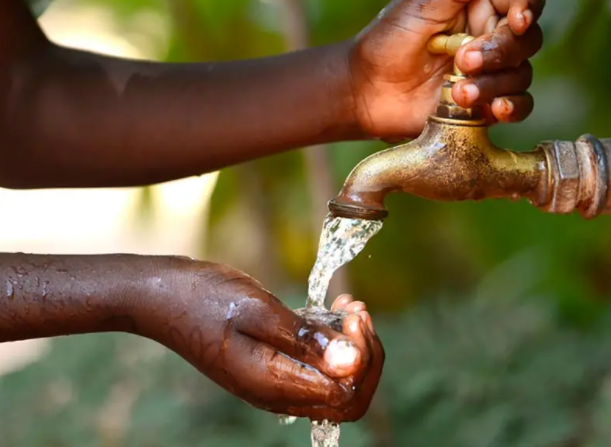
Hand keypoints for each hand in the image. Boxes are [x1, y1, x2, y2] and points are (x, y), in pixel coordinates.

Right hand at [138, 259, 382, 421]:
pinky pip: (316, 370)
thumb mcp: (258, 310)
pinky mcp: (271, 369)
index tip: (353, 316)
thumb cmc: (204, 298)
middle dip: (366, 356)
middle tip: (357, 313)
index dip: (363, 358)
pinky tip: (333, 312)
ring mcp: (274, 384)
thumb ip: (305, 339)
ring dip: (352, 348)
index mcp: (273, 384)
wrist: (160, 297)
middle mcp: (277, 394)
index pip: (347, 395)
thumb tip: (351, 363)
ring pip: (336, 385)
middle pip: (348, 398)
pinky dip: (333, 345)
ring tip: (349, 307)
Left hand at [348, 0, 545, 139]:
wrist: (365, 91)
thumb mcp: (425, 3)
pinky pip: (519, 105)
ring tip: (460, 93)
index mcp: (481, 2)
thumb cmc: (389, 39)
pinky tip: (495, 109)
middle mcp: (492, 35)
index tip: (517, 20)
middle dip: (500, 51)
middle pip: (528, 39)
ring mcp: (492, 71)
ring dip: (496, 83)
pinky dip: (512, 107)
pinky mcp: (487, 104)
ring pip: (522, 74)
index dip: (529, 5)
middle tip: (464, 61)